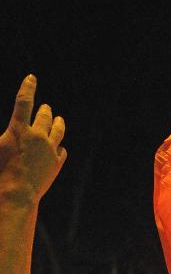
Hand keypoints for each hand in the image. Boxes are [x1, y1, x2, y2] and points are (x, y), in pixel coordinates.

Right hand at [0, 76, 65, 205]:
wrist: (16, 195)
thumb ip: (4, 136)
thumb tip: (7, 133)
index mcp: (19, 130)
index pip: (24, 101)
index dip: (28, 87)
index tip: (32, 78)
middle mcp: (38, 136)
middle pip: (44, 116)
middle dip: (44, 109)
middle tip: (45, 107)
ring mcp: (50, 150)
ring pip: (58, 131)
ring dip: (58, 123)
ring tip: (59, 119)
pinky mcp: (56, 164)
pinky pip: (62, 151)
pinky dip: (59, 147)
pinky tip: (58, 148)